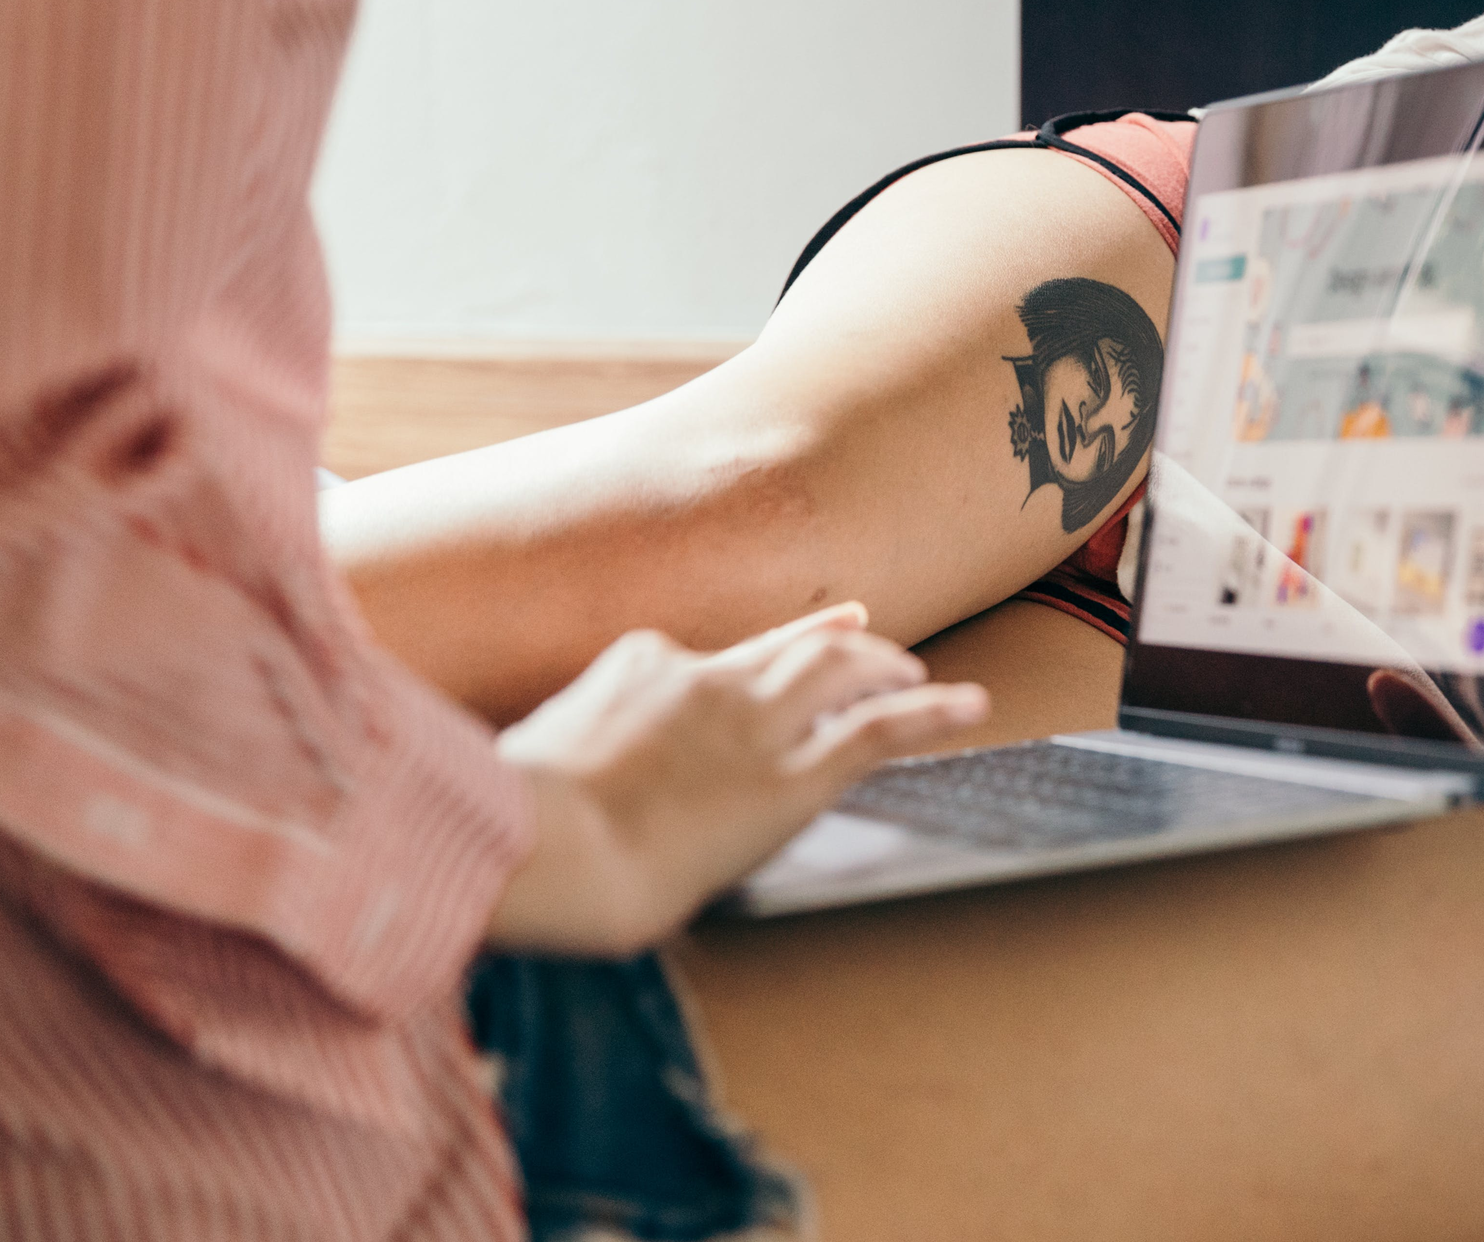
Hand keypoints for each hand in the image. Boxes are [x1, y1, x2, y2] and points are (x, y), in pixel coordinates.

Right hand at [485, 603, 988, 954]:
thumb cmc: (512, 829)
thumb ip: (555, 759)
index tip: (765, 645)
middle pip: (787, 645)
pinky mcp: (792, 778)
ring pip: (841, 673)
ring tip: (920, 672)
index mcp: (638, 668)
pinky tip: (971, 705)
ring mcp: (754, 725)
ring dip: (886, 667)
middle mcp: (707, 680)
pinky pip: (879, 731)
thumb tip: (534, 785)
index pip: (699, 657)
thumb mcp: (523, 767)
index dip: (746, 653)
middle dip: (833, 639)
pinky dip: (931, 711)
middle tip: (868, 636)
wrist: (545, 847)